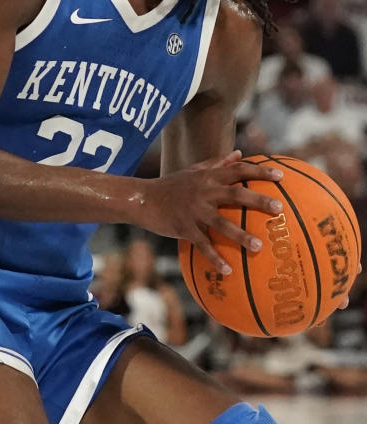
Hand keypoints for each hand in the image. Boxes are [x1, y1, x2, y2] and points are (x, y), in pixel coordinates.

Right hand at [141, 151, 283, 273]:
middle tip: (279, 209)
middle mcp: (203, 191)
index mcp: (208, 177)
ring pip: (221, 223)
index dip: (260, 171)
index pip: (238, 170)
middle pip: (235, 194)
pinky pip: (202, 244)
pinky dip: (214, 258)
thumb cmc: (172, 185)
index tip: (281, 176)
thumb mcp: (194, 170)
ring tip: (259, 246)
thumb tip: (240, 153)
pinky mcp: (184, 228)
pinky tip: (228, 271)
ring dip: (240, 235)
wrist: (143, 199)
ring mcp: (194, 211)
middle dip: (258, 200)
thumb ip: (217, 163)